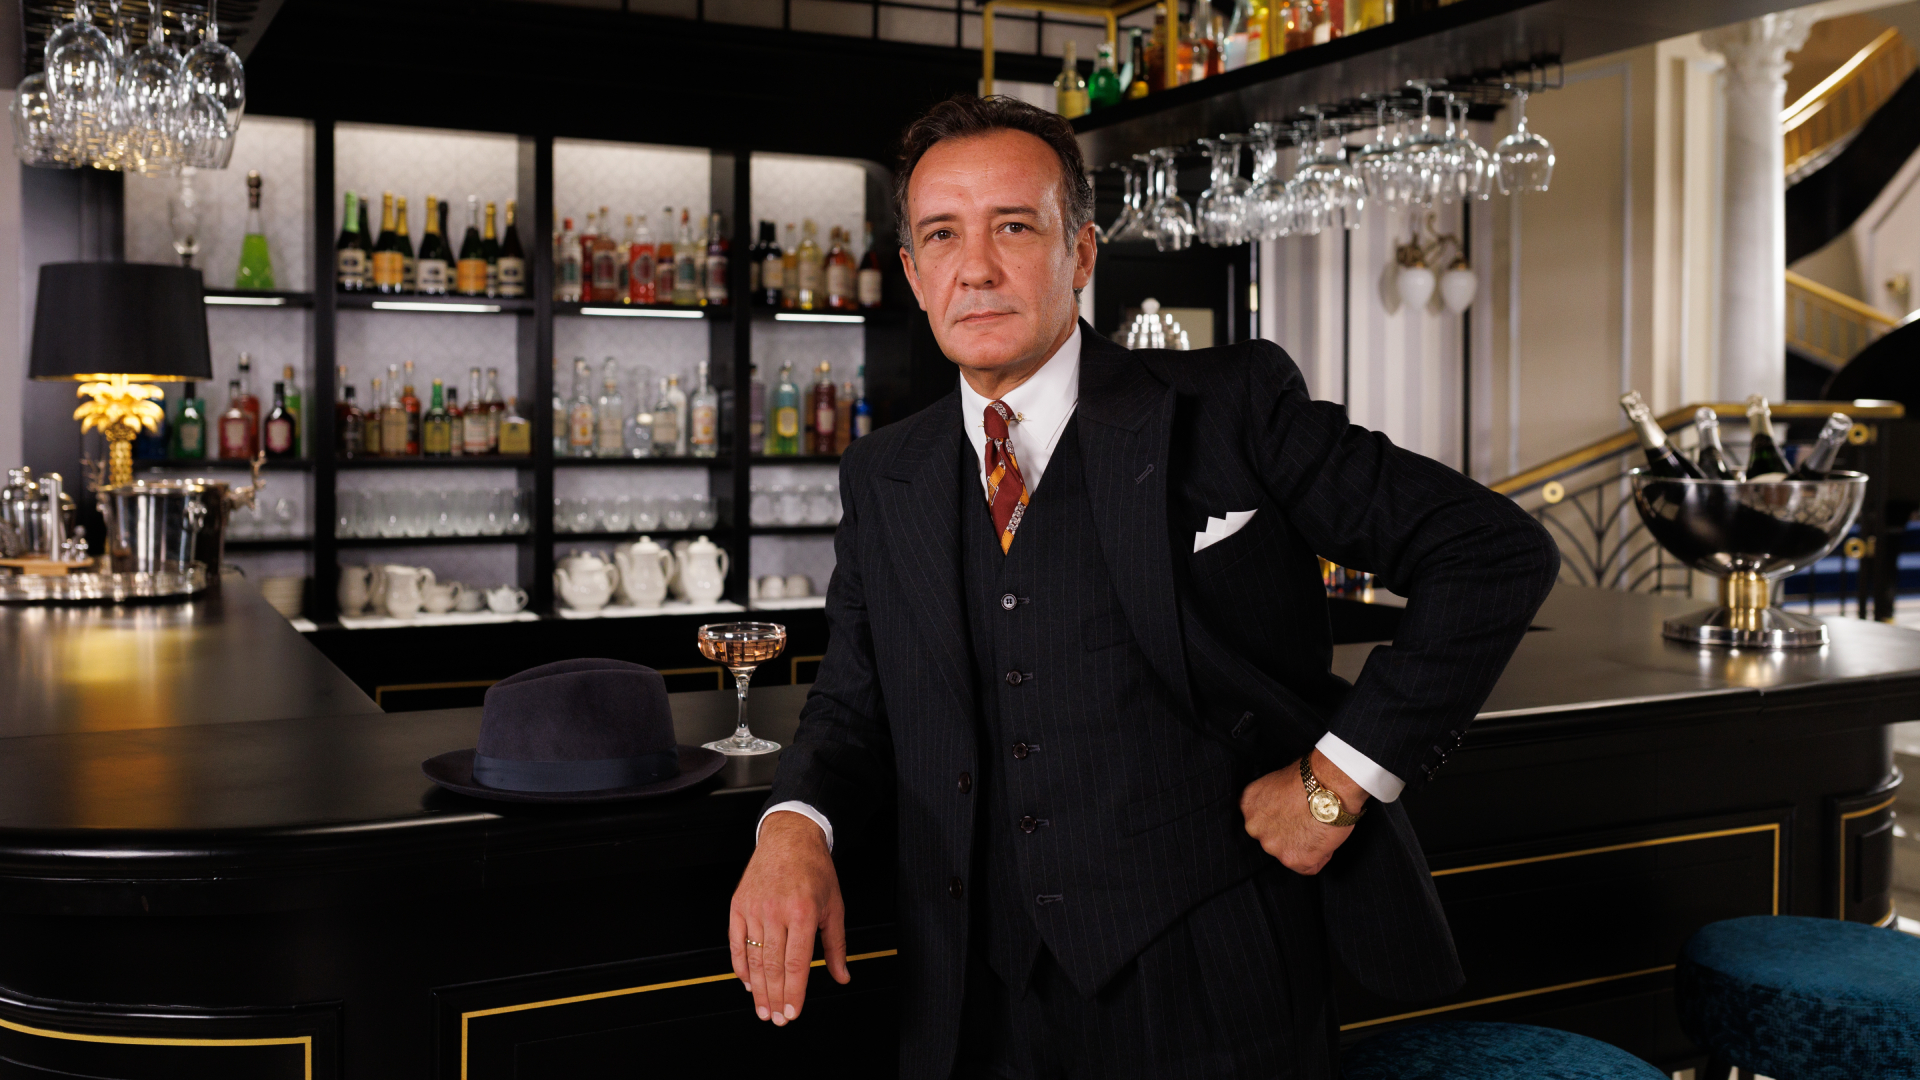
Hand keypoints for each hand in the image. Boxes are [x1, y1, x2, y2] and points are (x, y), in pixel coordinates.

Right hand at [729, 810, 849, 1025]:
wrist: (790, 837)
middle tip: (776, 1018)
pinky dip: (740, 966)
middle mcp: (776, 912)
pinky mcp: (738, 904)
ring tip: (762, 1009)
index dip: (794, 993)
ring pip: (753, 959)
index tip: (792, 1013)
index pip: (796, 964)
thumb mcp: (835, 906)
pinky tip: (747, 982)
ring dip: (757, 989)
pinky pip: (735, 942)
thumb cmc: (815, 869)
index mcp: (803, 913)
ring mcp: (754, 908)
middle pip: (772, 967)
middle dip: (775, 997)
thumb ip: (836, 945)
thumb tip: (842, 976)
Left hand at [1240, 749, 1368, 875]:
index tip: (1292, 814)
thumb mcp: (1276, 782)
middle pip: (1272, 839)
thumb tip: (1281, 811)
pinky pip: (1308, 867)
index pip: (1260, 822)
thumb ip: (1271, 802)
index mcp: (1248, 806)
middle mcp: (1254, 828)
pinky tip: (1324, 838)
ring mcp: (1273, 846)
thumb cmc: (1310, 778)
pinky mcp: (1294, 859)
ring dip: (1305, 846)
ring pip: (1289, 854)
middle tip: (1308, 821)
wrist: (1329, 784)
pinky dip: (1320, 856)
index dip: (1281, 819)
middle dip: (1289, 834)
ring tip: (1318, 827)